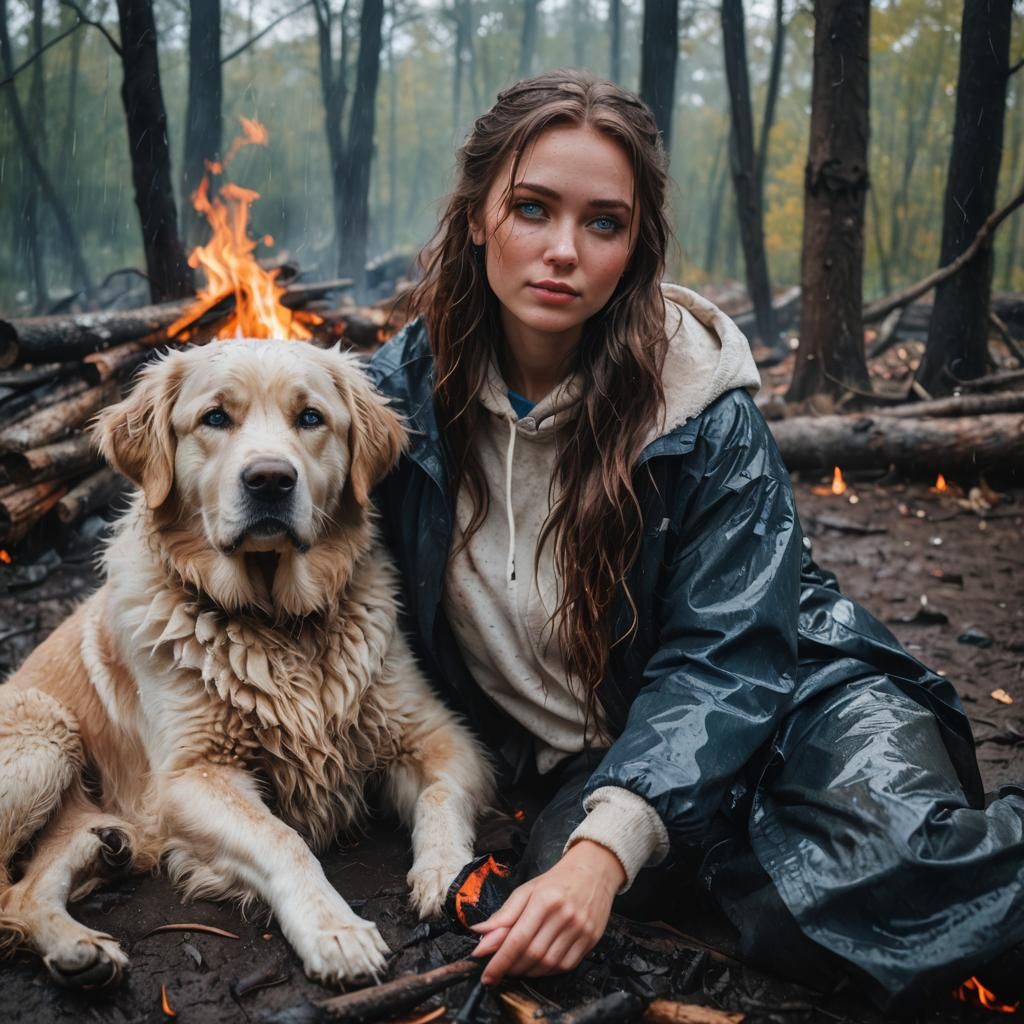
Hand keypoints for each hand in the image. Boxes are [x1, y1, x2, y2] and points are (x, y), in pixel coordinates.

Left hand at [470, 840, 624, 983]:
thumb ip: (504, 914)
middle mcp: (564, 915)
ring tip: (516, 967)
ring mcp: (580, 928)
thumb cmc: (556, 881)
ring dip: (528, 972)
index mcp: (544, 899)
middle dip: (511, 968)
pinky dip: (548, 971)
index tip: (486, 975)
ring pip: (548, 964)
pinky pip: (566, 966)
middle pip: (532, 954)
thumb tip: (479, 934)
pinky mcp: (591, 939)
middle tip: (499, 970)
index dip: (500, 961)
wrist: (593, 871)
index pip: (517, 938)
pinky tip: (538, 966)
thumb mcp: (526, 890)